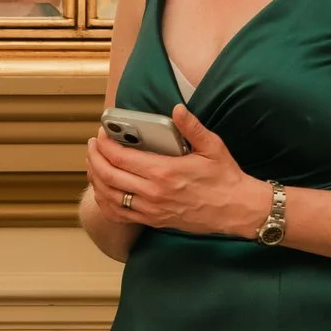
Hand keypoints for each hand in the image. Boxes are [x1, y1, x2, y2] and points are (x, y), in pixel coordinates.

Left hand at [85, 105, 270, 237]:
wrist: (237, 210)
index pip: (120, 157)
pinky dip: (105, 202)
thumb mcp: (212, 147)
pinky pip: (119, 215)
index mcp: (164, 172)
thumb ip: (192, 127)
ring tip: (94, 165)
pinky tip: (103, 191)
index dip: (105, 144)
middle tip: (92, 146)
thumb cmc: (225, 178)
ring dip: (95, 180)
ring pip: (109, 196)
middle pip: (108, 176)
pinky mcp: (153, 220)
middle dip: (94, 159)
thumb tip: (177, 109)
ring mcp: (151, 210)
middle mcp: (153, 193)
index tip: (101, 134)